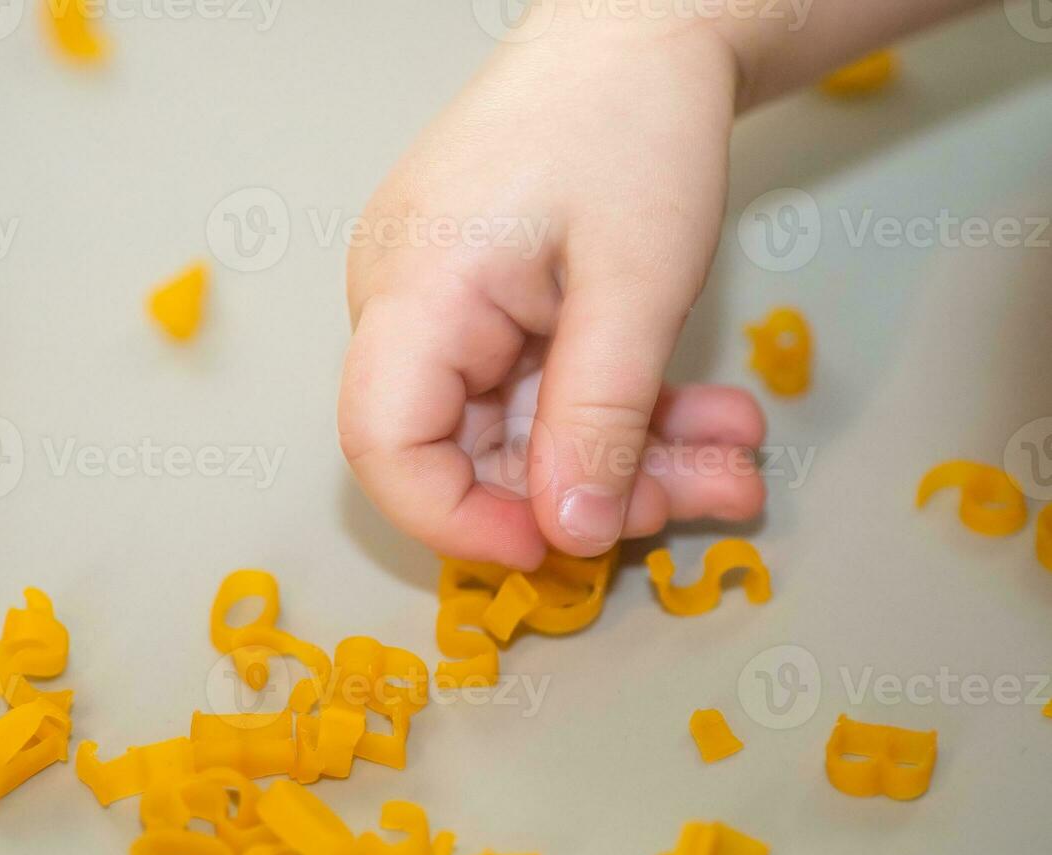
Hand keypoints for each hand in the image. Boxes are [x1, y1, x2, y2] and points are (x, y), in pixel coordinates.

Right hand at [339, 11, 764, 568]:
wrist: (640, 26)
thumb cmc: (633, 124)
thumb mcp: (635, 286)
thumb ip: (598, 419)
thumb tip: (572, 536)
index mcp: (414, 291)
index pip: (384, 446)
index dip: (458, 520)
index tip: (561, 546)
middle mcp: (406, 305)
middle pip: (465, 448)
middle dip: (583, 491)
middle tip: (695, 498)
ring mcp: (445, 304)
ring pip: (518, 426)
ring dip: (624, 454)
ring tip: (726, 456)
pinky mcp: (486, 302)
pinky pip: (538, 385)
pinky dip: (618, 409)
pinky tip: (699, 415)